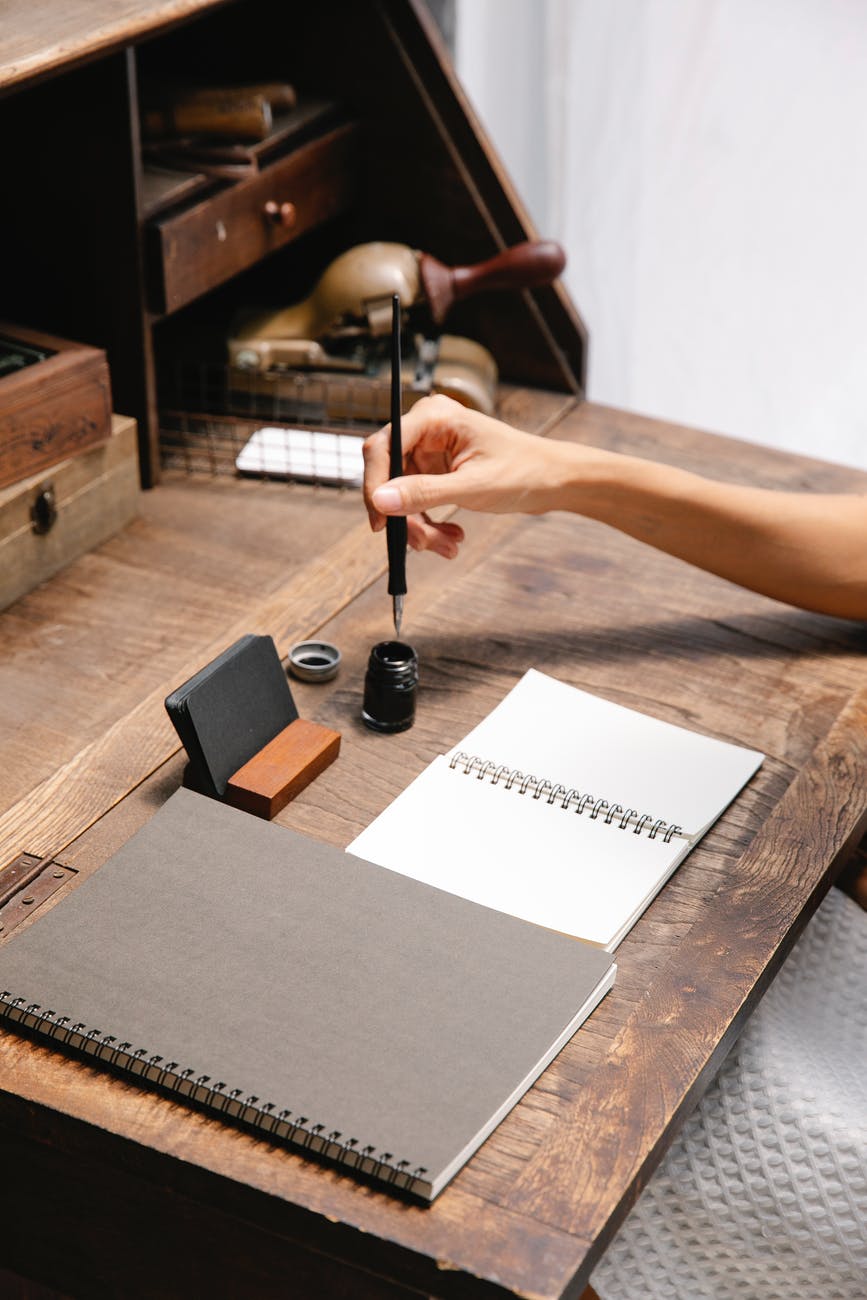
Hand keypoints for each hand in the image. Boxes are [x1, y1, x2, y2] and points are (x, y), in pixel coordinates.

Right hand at [362, 394, 568, 556]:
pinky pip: (417, 500)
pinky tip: (451, 537)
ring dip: (420, 526)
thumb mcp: (472, 487)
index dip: (375, 486)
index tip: (380, 523)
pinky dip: (430, 523)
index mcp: (435, 417)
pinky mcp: (437, 470)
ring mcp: (431, 450)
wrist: (553, 480)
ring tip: (447, 546)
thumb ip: (423, 493)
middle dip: (405, 514)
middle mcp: (428, 428)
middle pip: (390, 475)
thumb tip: (381, 501)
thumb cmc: (523, 471)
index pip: (383, 446)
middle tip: (422, 544)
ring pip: (402, 494)